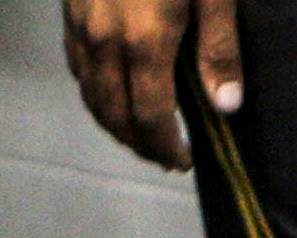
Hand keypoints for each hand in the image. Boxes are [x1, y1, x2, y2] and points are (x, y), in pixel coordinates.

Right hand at [60, 0, 226, 168]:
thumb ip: (219, 48)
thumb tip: (226, 106)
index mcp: (146, 41)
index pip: (151, 117)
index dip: (166, 147)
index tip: (183, 162)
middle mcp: (105, 40)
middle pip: (115, 115)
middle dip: (140, 145)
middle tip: (163, 159)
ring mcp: (82, 25)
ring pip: (90, 94)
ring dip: (114, 125)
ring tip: (140, 138)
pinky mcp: (70, 10)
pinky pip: (76, 64)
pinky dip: (94, 93)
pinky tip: (112, 97)